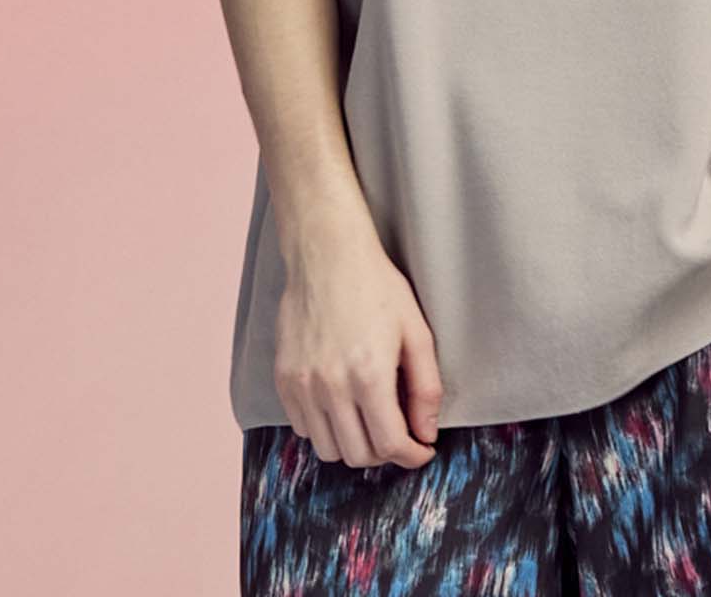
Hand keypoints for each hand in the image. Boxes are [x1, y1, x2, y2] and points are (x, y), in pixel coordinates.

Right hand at [273, 215, 443, 467]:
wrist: (327, 255)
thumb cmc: (377, 287)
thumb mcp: (416, 331)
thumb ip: (426, 387)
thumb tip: (427, 433)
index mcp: (369, 375)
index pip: (390, 445)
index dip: (411, 455)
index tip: (421, 449)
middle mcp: (331, 387)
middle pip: (359, 455)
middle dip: (386, 453)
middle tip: (399, 433)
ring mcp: (302, 385)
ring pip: (328, 450)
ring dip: (354, 445)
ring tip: (369, 420)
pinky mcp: (283, 380)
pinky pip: (304, 429)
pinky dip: (325, 429)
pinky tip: (341, 405)